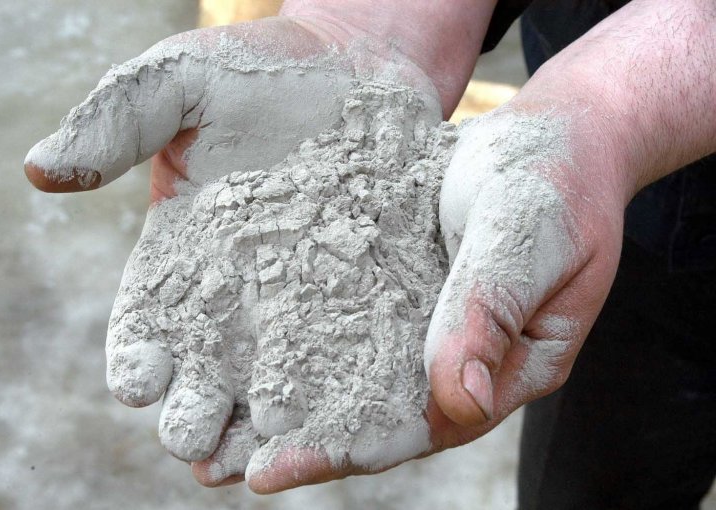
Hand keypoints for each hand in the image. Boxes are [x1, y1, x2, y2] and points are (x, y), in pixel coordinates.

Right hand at [24, 12, 444, 473]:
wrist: (354, 69)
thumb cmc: (258, 72)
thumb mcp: (180, 83)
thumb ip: (116, 123)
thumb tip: (40, 170)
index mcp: (178, 261)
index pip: (145, 328)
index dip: (138, 357)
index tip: (139, 379)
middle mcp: (235, 300)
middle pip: (205, 377)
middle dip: (195, 413)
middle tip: (195, 436)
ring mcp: (302, 305)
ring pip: (272, 388)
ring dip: (259, 429)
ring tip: (256, 460)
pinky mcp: (366, 297)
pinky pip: (350, 359)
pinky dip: (340, 397)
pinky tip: (338, 423)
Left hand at [245, 0, 715, 491]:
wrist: (552, 136)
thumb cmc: (559, 186)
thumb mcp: (528, 242)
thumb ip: (490, 313)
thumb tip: (457, 402)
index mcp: (502, 368)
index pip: (417, 426)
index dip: (346, 448)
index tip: (275, 469)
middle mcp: (455, 355)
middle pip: (369, 409)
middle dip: (295, 437)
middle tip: (213, 463)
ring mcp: (421, 318)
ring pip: (345, 367)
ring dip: (281, 392)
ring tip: (209, 415)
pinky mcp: (394, 279)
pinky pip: (341, 310)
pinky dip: (293, 329)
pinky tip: (237, 335)